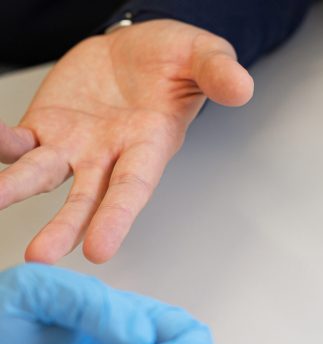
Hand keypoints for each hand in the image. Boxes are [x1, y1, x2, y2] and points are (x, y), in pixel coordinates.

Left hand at [0, 20, 252, 262]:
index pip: (133, 187)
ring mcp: (76, 145)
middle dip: (66, 226)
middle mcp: (111, 156)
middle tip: (41, 256)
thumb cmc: (172, 62)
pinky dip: (2, 146)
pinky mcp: (47, 126)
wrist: (135, 51)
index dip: (117, 217)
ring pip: (44, 176)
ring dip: (16, 191)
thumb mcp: (203, 57)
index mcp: (150, 146)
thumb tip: (241, 88)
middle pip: (87, 198)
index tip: (99, 250)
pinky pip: (19, 142)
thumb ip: (218, 72)